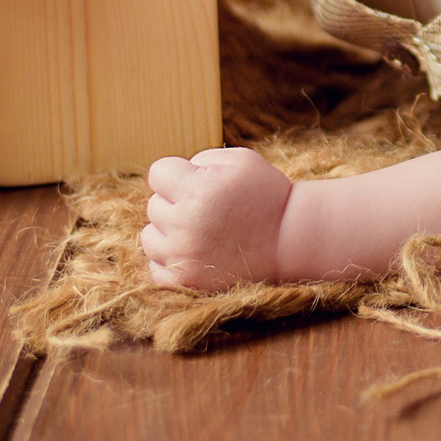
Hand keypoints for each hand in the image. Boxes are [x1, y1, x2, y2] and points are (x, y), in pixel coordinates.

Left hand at [142, 148, 294, 289]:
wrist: (290, 240)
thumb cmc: (266, 194)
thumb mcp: (240, 160)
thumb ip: (200, 159)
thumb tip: (173, 176)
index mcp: (196, 190)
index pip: (157, 174)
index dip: (178, 174)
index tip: (199, 182)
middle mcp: (184, 224)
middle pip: (154, 205)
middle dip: (176, 202)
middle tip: (209, 209)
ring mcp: (183, 256)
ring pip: (150, 238)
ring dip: (169, 232)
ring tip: (200, 231)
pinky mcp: (186, 281)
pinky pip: (155, 268)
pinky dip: (170, 260)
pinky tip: (193, 252)